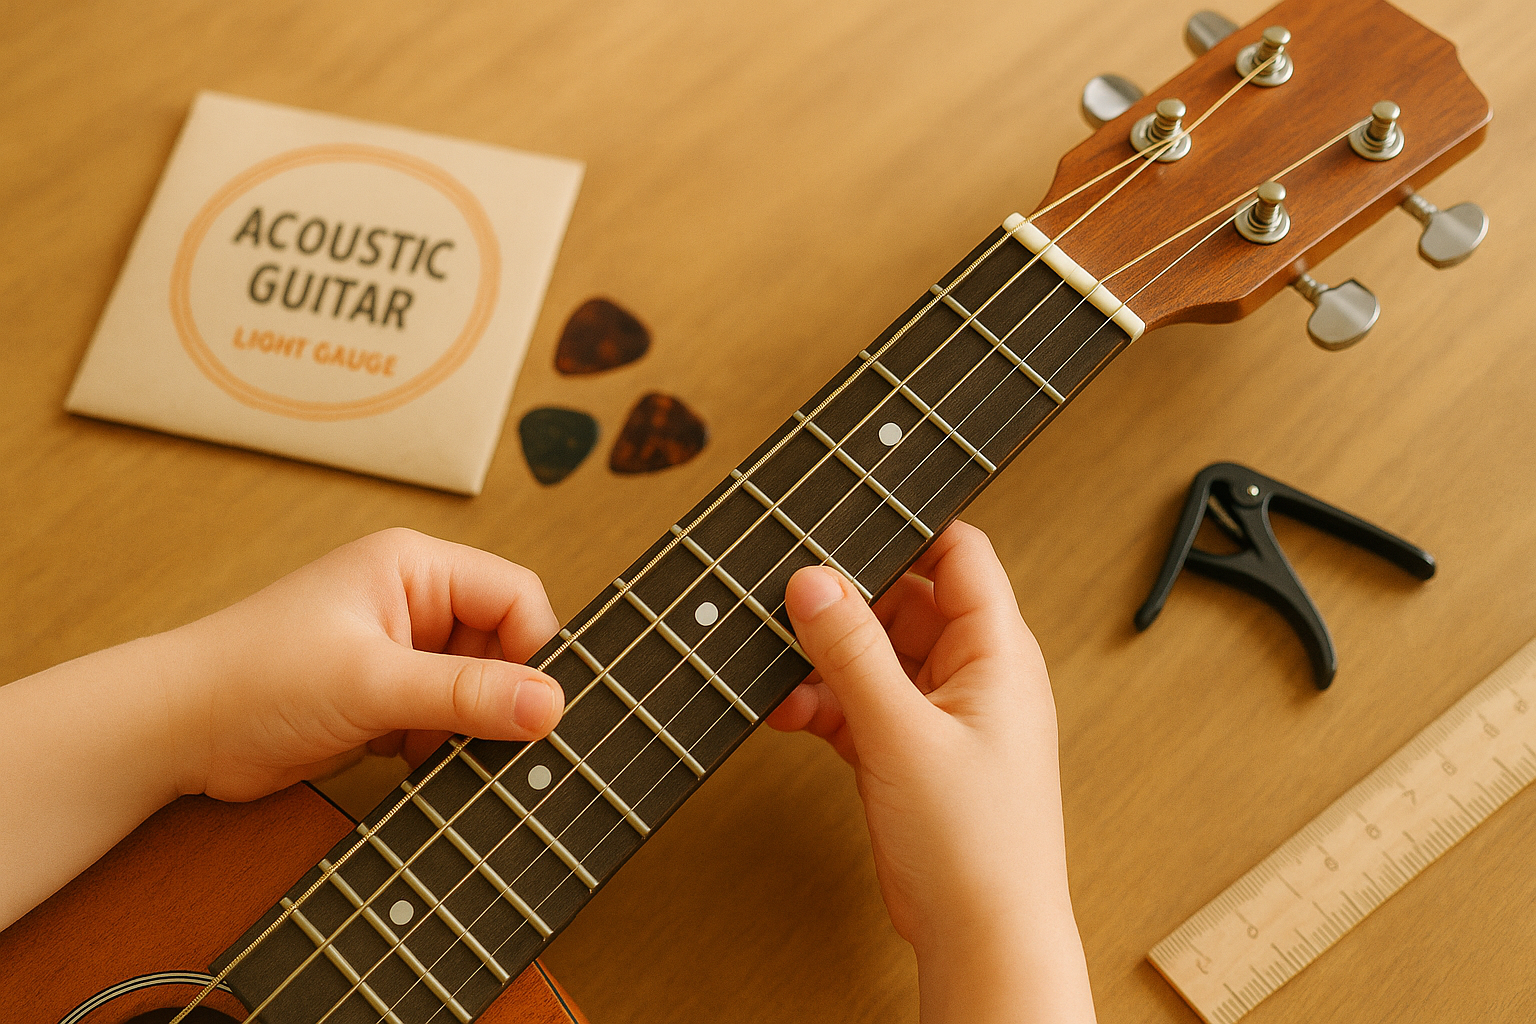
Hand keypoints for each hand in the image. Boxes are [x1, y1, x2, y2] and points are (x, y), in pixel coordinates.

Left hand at [171, 527, 565, 800]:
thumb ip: (466, 693)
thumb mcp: (373, 683)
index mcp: (414, 566)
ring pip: (478, 686)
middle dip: (493, 695)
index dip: (533, 650)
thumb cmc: (253, 678)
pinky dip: (436, 744)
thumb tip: (549, 704)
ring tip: (415, 740)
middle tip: (469, 733)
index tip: (532, 708)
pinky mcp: (387, 693)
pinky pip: (447, 717)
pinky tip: (396, 752)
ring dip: (461, 725)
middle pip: (503, 644)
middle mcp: (413, 599)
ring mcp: (400, 648)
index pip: (516, 595)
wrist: (177, 731)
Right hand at [771, 521, 1094, 1023]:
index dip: (906, 533)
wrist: (981, 938)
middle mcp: (974, 675)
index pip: (959, 555)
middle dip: (845, 606)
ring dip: (826, 663)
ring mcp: (941, 715)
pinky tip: (789, 712)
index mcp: (998, 653)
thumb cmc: (980, 847)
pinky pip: (861, 705)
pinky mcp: (910, 752)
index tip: (843, 526)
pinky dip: (824, 705)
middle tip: (791, 607)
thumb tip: (815, 581)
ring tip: (781, 672)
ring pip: (874, 657)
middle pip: (904, 603)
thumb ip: (852, 651)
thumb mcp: (902, 732)